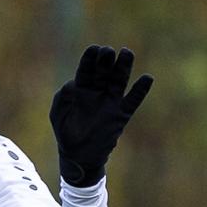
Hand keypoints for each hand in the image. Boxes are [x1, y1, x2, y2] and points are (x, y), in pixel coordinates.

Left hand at [49, 45, 153, 187]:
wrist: (79, 157)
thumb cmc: (66, 133)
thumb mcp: (58, 114)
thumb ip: (63, 98)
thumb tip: (73, 84)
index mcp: (81, 90)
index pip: (86, 71)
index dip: (90, 59)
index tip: (94, 49)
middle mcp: (97, 93)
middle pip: (104, 72)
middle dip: (106, 61)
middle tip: (108, 51)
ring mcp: (111, 102)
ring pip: (119, 81)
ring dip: (123, 67)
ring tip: (127, 53)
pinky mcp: (122, 114)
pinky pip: (133, 100)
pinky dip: (140, 90)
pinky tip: (147, 78)